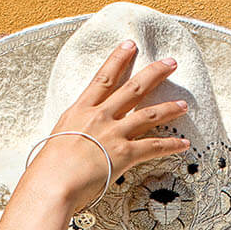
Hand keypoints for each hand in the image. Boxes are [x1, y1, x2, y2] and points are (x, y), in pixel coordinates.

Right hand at [20, 41, 194, 214]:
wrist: (51, 184)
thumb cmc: (46, 170)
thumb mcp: (57, 141)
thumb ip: (72, 135)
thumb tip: (75, 140)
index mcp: (79, 111)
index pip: (103, 79)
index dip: (118, 59)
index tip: (129, 45)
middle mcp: (99, 117)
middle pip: (133, 89)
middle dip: (154, 73)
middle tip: (170, 63)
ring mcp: (113, 133)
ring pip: (148, 114)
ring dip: (169, 108)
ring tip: (184, 104)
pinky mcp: (124, 154)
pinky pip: (154, 146)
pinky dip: (171, 145)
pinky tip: (183, 143)